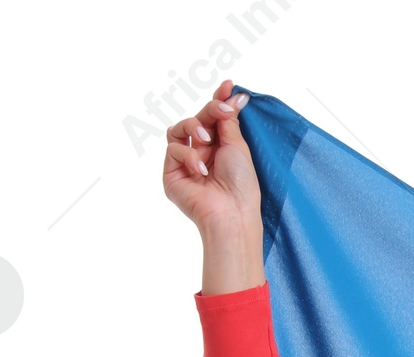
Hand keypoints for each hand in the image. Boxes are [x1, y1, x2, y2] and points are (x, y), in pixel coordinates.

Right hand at [163, 80, 264, 291]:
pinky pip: (174, 148)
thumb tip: (234, 96)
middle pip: (197, 118)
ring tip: (207, 141)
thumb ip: (229, 120)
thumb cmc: (241, 186)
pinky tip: (201, 169)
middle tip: (222, 110)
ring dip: (194, 128)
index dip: (219, 101)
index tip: (228, 86)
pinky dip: (188, 155)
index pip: (214, 118)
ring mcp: (185, 163)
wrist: (231, 213)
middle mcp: (202, 153)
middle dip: (209, 111)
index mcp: (220, 148)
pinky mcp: (172, 173)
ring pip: (179, 128)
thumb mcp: (238, 146)